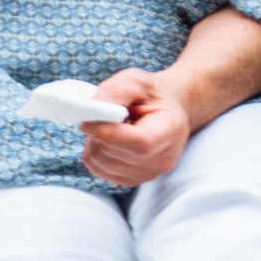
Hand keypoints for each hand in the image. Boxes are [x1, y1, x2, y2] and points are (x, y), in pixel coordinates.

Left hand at [80, 68, 190, 187]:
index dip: (109, 133)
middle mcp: (163, 158)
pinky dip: (95, 153)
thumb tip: (92, 106)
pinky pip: (98, 170)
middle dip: (97, 133)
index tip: (89, 120)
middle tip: (100, 115)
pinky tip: (108, 139)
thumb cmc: (151, 94)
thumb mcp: (137, 80)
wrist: (164, 111)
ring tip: (108, 126)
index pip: (140, 143)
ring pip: (101, 163)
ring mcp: (149, 173)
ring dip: (94, 142)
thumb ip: (116, 90)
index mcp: (171, 129)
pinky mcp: (132, 180)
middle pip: (113, 153)